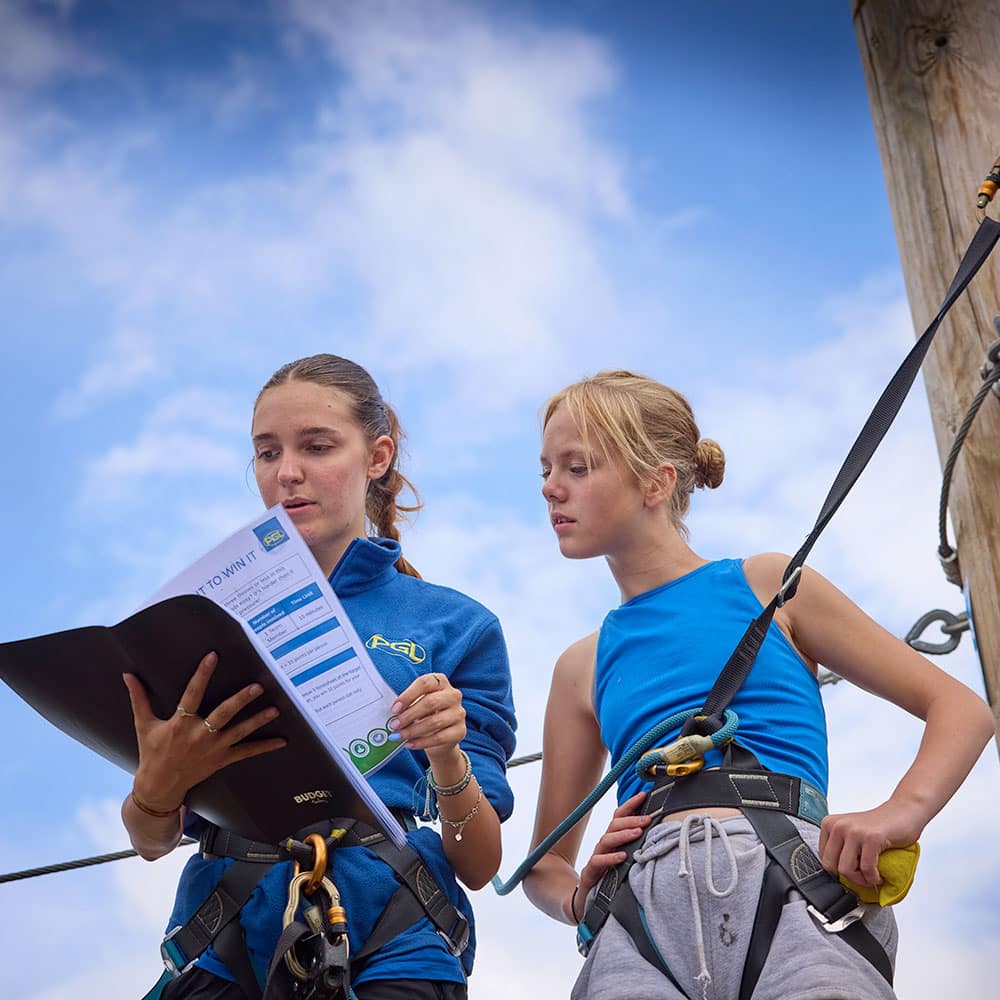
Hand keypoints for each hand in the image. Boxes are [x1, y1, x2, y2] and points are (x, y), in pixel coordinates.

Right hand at [124, 651, 285, 810]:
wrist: (159, 786)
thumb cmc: (151, 752)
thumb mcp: (144, 724)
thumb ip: (139, 698)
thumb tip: (128, 674)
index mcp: (180, 724)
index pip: (192, 694)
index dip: (202, 675)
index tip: (213, 656)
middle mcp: (199, 735)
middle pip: (223, 714)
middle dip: (240, 700)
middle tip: (257, 686)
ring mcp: (213, 748)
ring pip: (239, 732)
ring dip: (257, 721)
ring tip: (275, 709)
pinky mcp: (221, 760)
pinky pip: (246, 753)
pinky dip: (264, 747)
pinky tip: (282, 741)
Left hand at [389, 672, 465, 765]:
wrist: (441, 737)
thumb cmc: (425, 715)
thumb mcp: (417, 704)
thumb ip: (407, 705)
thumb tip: (392, 714)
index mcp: (441, 682)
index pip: (425, 683)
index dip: (408, 695)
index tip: (394, 709)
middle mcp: (453, 695)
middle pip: (430, 702)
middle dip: (409, 715)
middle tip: (394, 725)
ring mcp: (459, 713)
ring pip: (434, 721)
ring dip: (413, 730)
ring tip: (399, 736)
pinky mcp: (460, 731)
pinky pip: (439, 737)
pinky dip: (422, 742)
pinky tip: (409, 744)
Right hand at [578, 792, 650, 899]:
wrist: (588, 900)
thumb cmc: (611, 876)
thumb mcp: (626, 858)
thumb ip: (637, 846)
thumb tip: (660, 833)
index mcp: (613, 839)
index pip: (620, 816)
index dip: (630, 804)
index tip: (644, 795)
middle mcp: (604, 845)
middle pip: (614, 825)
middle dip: (631, 819)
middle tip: (648, 819)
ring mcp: (597, 857)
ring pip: (607, 839)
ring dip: (623, 834)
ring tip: (637, 833)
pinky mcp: (591, 872)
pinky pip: (598, 861)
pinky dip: (610, 857)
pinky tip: (622, 857)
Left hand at [819, 801, 924, 887]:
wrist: (903, 812)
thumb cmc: (879, 826)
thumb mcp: (851, 833)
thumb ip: (840, 848)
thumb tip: (834, 875)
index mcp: (829, 824)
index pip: (823, 858)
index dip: (838, 870)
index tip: (853, 871)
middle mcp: (838, 826)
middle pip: (831, 866)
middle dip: (849, 878)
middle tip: (863, 877)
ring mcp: (853, 831)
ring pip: (846, 870)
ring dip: (861, 880)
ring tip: (872, 876)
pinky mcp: (871, 838)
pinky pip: (866, 869)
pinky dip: (873, 878)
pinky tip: (879, 875)